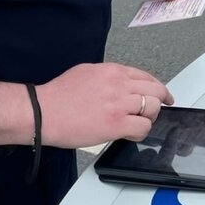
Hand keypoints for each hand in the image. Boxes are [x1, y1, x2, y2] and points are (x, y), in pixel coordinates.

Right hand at [36, 63, 173, 148]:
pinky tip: (131, 134)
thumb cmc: (58, 96)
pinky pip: (143, 127)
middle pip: (155, 90)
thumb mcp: (85, 72)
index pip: (145, 76)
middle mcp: (118, 84)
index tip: (161, 93)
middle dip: (160, 101)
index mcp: (111, 71)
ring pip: (153, 107)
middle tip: (159, 109)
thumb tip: (118, 84)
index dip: (156, 87)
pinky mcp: (116, 124)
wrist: (43, 112)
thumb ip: (106, 76)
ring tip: (139, 123)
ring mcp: (119, 104)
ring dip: (149, 117)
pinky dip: (141, 132)